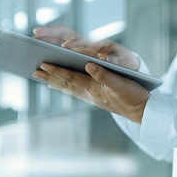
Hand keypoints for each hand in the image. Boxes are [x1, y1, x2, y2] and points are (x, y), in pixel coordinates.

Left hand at [32, 62, 149, 123]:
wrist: (142, 111)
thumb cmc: (133, 96)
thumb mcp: (120, 84)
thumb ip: (104, 74)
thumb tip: (90, 65)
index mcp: (93, 88)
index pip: (70, 77)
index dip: (56, 71)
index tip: (42, 65)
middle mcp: (89, 94)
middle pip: (64, 84)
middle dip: (49, 77)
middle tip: (33, 72)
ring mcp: (92, 97)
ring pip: (68, 88)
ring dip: (54, 82)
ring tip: (42, 78)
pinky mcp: (96, 98)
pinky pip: (75, 91)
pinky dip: (66, 87)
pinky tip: (61, 86)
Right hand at [33, 25, 140, 69]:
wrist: (126, 63)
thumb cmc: (124, 61)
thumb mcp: (123, 61)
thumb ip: (114, 60)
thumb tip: (103, 58)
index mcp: (96, 43)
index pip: (81, 39)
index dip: (73, 43)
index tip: (64, 47)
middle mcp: (85, 43)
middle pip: (64, 34)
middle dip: (50, 32)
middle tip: (35, 34)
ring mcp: (79, 48)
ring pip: (58, 41)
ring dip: (45, 40)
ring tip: (31, 45)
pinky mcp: (75, 55)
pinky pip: (58, 52)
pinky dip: (49, 54)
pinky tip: (40, 65)